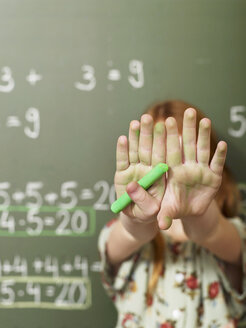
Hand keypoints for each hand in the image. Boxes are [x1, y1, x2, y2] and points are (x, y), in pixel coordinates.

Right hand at [114, 114, 165, 223]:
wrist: (136, 215)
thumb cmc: (146, 212)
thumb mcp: (147, 211)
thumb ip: (143, 200)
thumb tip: (131, 186)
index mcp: (158, 175)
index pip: (161, 155)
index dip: (161, 141)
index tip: (162, 126)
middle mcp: (147, 169)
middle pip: (148, 149)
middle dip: (147, 133)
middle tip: (148, 117)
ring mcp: (134, 169)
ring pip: (135, 150)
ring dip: (135, 137)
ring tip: (135, 123)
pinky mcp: (121, 173)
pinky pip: (122, 160)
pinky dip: (121, 150)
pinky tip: (122, 138)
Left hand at [157, 108, 226, 230]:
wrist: (188, 210)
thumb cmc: (173, 206)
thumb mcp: (167, 211)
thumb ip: (164, 215)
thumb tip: (161, 225)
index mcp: (171, 172)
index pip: (168, 152)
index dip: (168, 137)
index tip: (165, 121)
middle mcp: (186, 167)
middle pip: (186, 145)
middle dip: (187, 129)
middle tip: (188, 111)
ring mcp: (200, 170)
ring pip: (201, 150)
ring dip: (204, 136)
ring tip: (204, 120)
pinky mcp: (213, 177)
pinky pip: (216, 164)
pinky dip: (219, 155)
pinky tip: (222, 144)